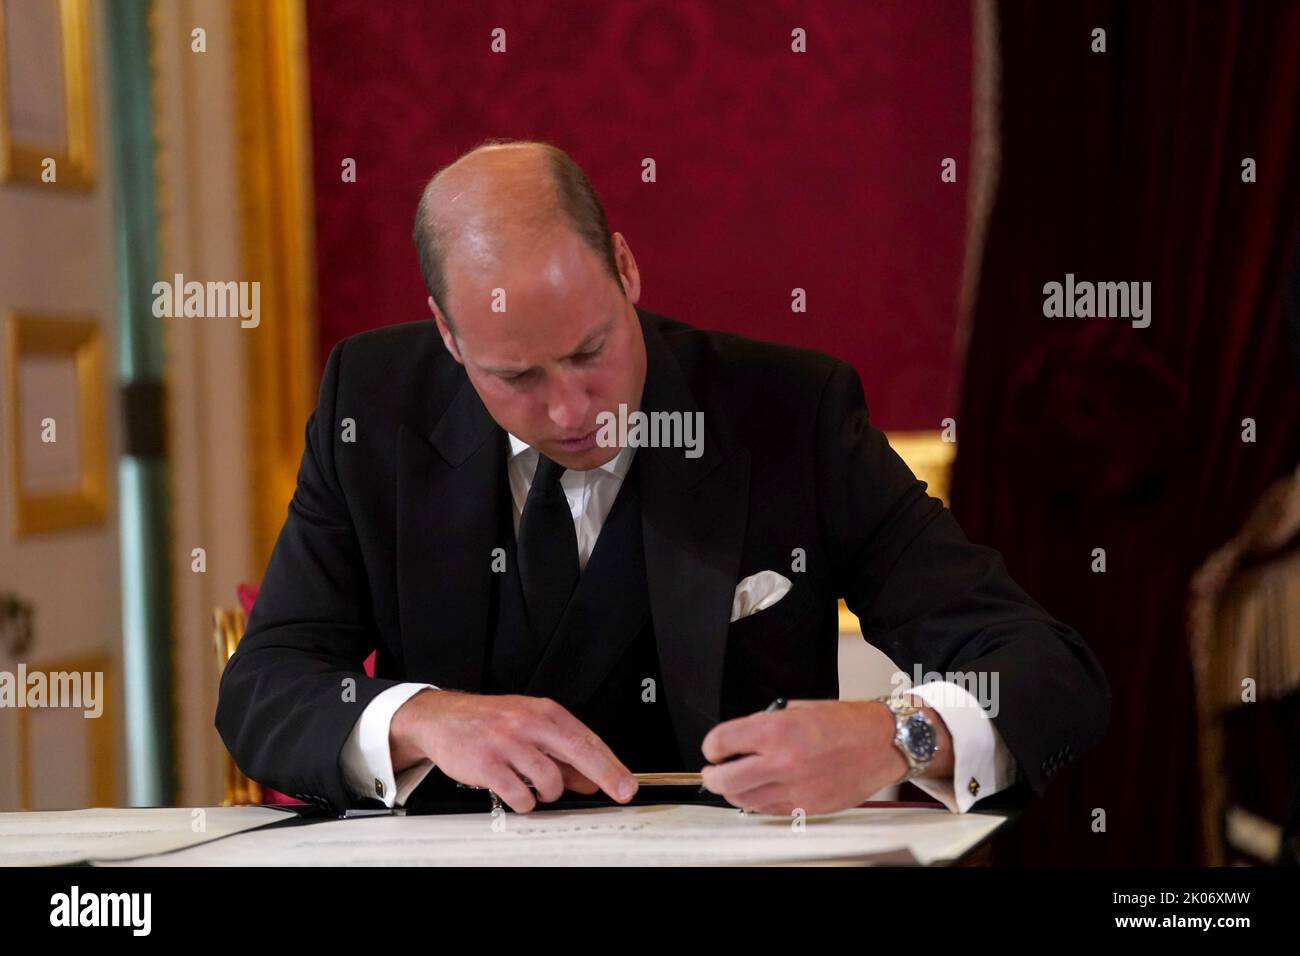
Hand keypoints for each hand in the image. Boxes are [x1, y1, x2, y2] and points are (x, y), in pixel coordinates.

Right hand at [389, 689, 638, 812]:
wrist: (443, 718)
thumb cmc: (491, 722)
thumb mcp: (530, 729)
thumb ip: (561, 755)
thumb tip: (592, 780)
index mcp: (544, 712)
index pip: (586, 740)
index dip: (611, 765)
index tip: (627, 784)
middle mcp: (529, 723)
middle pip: (578, 753)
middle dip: (605, 777)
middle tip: (621, 794)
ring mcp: (508, 743)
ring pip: (549, 780)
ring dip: (548, 793)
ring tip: (536, 788)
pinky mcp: (487, 764)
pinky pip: (520, 795)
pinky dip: (524, 802)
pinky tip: (517, 794)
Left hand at [699, 698, 951, 814]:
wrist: (882, 742)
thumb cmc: (846, 722)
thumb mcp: (798, 708)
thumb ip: (766, 724)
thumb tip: (742, 738)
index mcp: (776, 731)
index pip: (722, 741)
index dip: (712, 745)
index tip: (713, 748)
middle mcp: (781, 762)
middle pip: (725, 779)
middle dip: (712, 775)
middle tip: (712, 771)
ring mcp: (794, 788)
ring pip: (744, 800)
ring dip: (733, 792)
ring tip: (734, 782)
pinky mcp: (807, 807)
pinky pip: (769, 810)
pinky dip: (758, 802)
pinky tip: (759, 792)